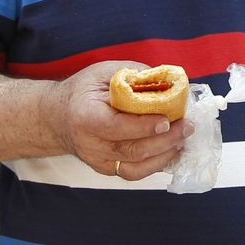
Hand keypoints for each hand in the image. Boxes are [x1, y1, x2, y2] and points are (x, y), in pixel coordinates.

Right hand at [47, 61, 191, 179]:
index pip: (117, 127)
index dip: (145, 126)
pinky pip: (135, 172)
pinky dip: (157, 164)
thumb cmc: (82, 91)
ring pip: (136, 167)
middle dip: (165, 140)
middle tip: (187, 127)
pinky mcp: (106, 170)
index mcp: (86, 117)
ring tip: (184, 139)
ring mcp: (98, 161)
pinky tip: (173, 151)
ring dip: (165, 155)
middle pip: (132, 150)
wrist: (57, 117)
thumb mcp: (103, 72)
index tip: (168, 120)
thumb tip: (166, 79)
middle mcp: (90, 144)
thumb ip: (132, 74)